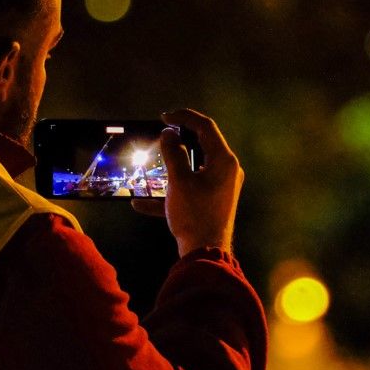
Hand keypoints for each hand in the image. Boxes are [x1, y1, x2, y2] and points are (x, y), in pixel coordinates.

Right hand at [132, 108, 242, 256]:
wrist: (205, 254)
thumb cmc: (194, 215)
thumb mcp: (179, 181)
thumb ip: (173, 153)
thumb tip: (169, 134)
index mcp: (224, 161)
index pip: (206, 127)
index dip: (184, 117)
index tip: (164, 116)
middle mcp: (227, 171)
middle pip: (202, 145)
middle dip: (179, 140)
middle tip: (161, 134)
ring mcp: (221, 187)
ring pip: (194, 168)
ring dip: (172, 167)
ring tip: (153, 165)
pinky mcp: (213, 201)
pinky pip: (191, 189)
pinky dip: (172, 191)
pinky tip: (141, 204)